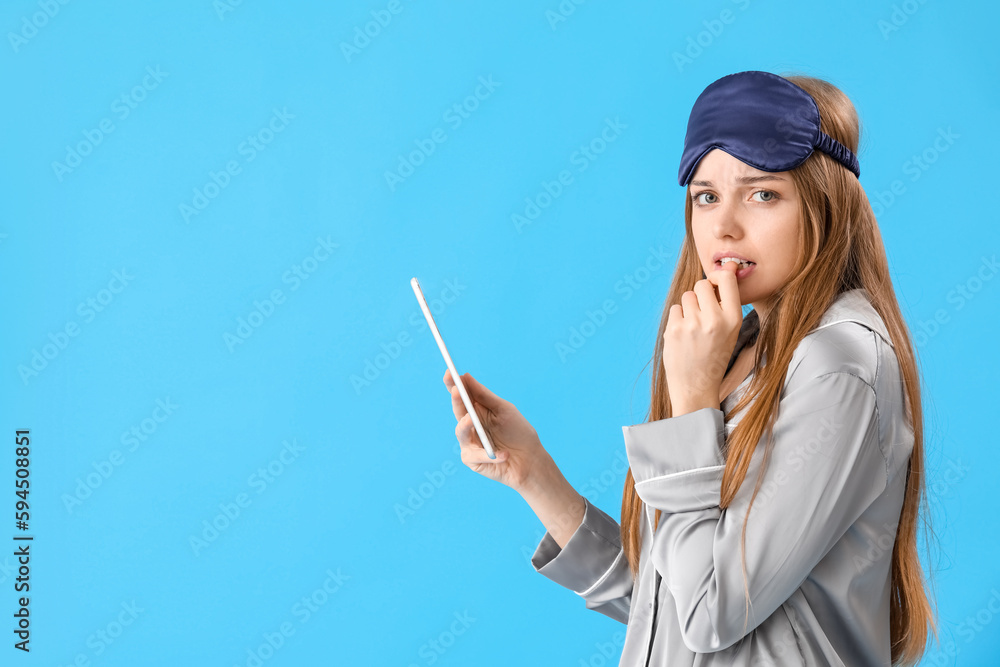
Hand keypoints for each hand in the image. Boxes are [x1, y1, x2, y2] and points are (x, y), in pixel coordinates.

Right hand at [443, 369, 550, 492]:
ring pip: (461, 432)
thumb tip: (465, 376)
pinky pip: (475, 455)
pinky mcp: (472, 460)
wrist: (530, 460)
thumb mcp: (504, 410)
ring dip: (465, 426)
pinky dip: (490, 454)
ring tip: (470, 419)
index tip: (449, 372)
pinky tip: (504, 454)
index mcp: (477, 410)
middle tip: (457, 391)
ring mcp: (469, 443)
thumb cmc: (518, 433)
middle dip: (456, 400)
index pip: (462, 395)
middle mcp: (470, 425)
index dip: (453, 384)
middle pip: (458, 411)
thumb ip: (484, 395)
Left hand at [662, 260, 742, 414]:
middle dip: (700, 293)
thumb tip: (723, 270)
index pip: (726, 279)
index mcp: (733, 319)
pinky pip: (675, 309)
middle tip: (702, 311)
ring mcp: (692, 325)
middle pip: (702, 284)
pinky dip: (678, 318)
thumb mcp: (730, 332)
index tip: (715, 280)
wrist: (696, 387)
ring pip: (687, 296)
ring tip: (694, 326)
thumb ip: (726, 305)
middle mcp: (714, 320)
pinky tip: (684, 335)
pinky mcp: (674, 330)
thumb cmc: (714, 357)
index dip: (719, 275)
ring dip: (689, 306)